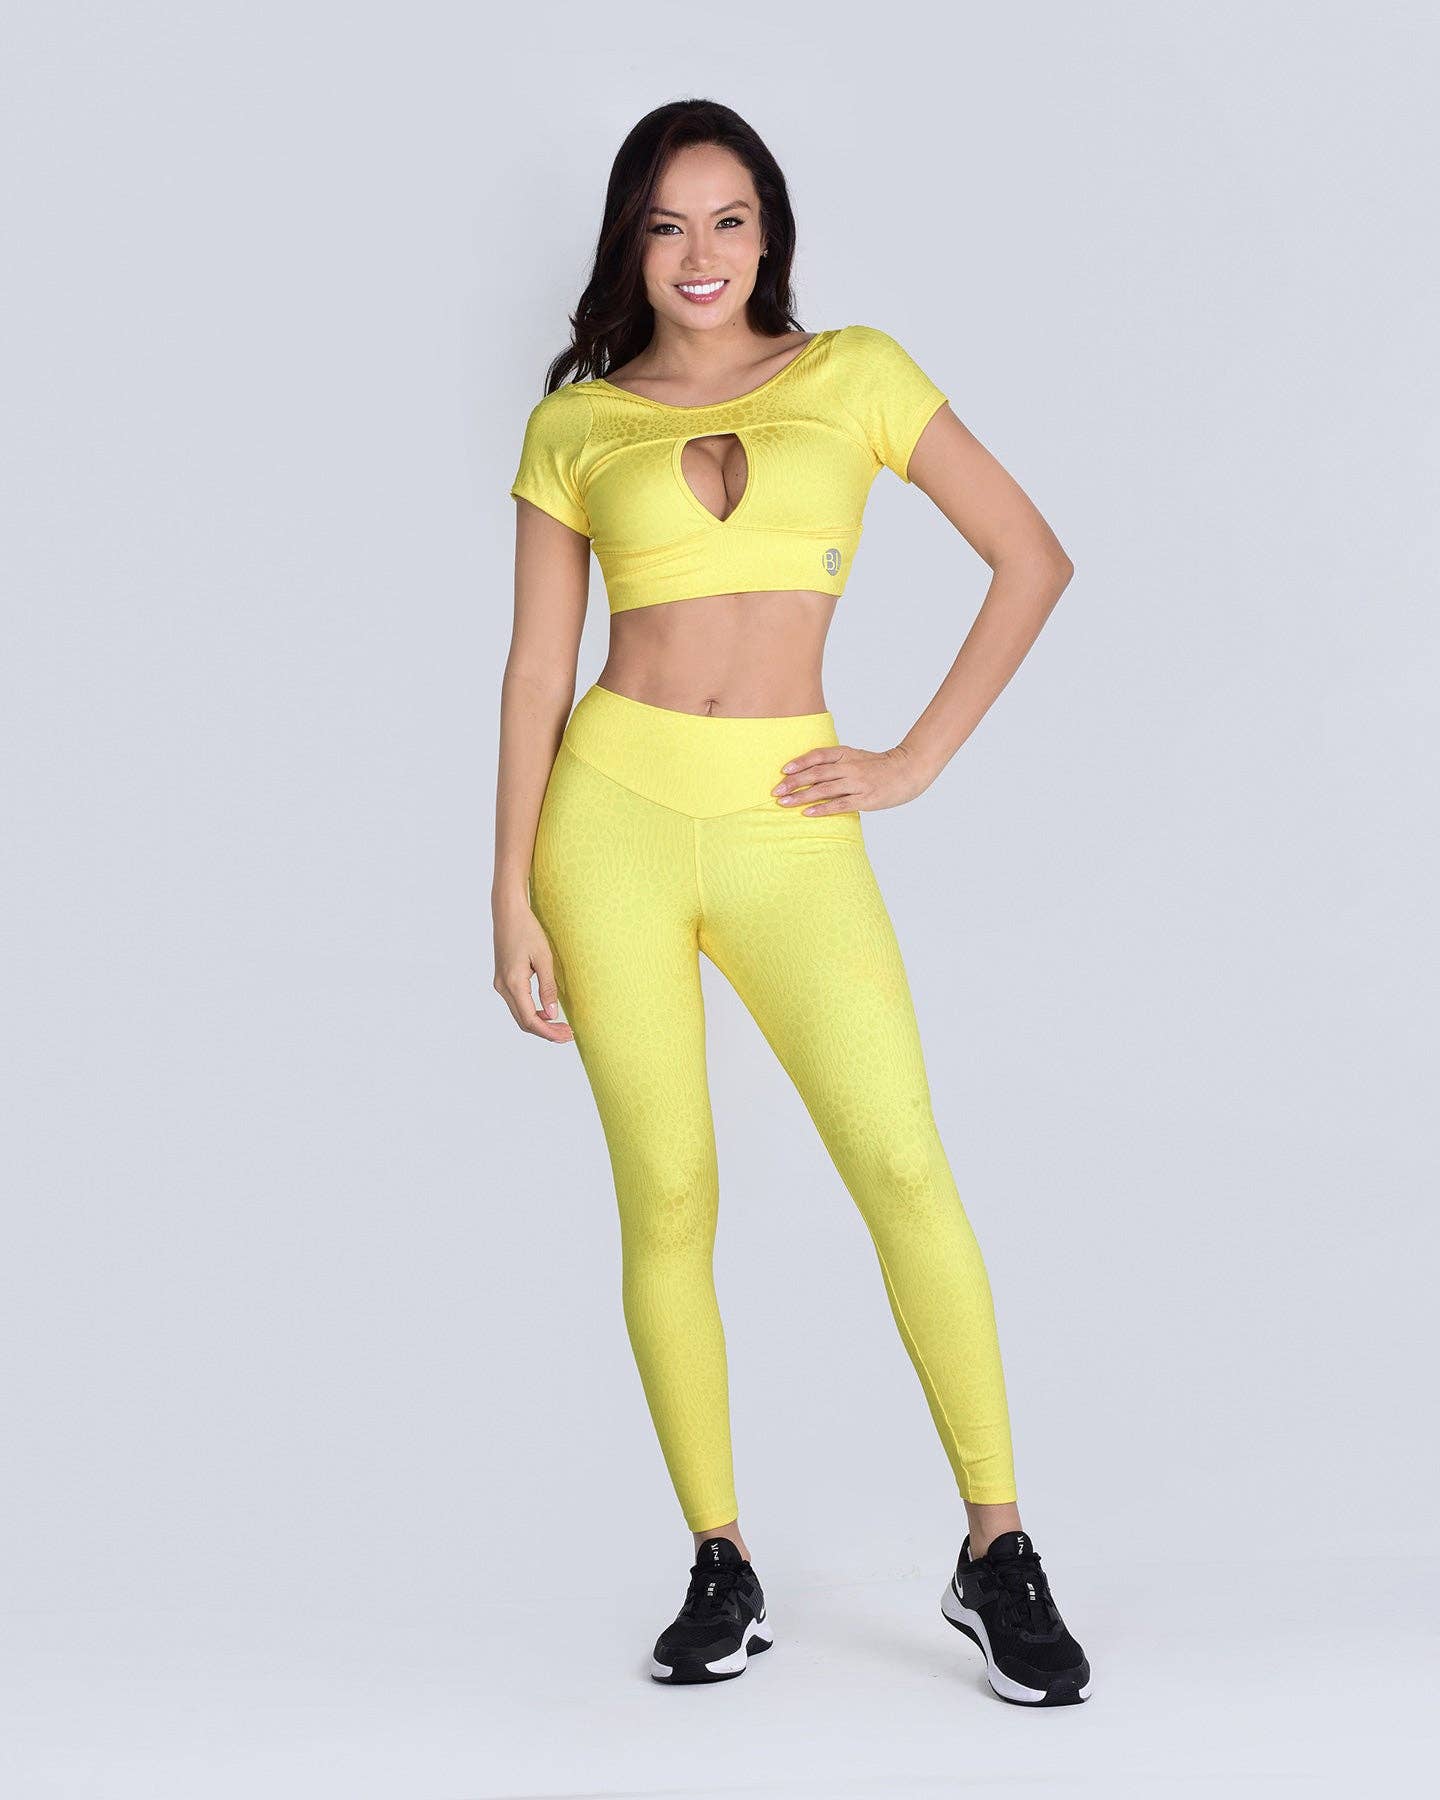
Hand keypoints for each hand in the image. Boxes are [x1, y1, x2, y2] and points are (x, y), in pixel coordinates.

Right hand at [493, 900, 573, 1041]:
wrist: (508, 913)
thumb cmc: (527, 930)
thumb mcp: (544, 958)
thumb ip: (548, 988)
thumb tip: (553, 1014)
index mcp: (513, 983)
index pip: (530, 1019)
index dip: (549, 1032)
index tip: (567, 1035)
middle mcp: (502, 987)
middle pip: (523, 1021)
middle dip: (546, 1031)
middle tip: (568, 1034)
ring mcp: (500, 984)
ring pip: (519, 1014)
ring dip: (539, 1023)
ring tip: (561, 1025)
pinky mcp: (502, 979)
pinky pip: (517, 1003)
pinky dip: (532, 1012)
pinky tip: (548, 1011)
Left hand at [771, 741, 933, 814]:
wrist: (908, 771)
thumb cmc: (878, 766)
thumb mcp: (856, 756)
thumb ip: (835, 761)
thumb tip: (808, 770)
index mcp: (846, 753)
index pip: (819, 755)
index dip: (800, 762)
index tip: (784, 770)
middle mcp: (850, 766)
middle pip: (816, 773)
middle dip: (793, 782)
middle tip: (775, 791)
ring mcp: (857, 783)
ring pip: (824, 789)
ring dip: (802, 797)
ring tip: (784, 803)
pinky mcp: (865, 799)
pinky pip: (839, 804)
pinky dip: (822, 809)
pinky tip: (807, 813)